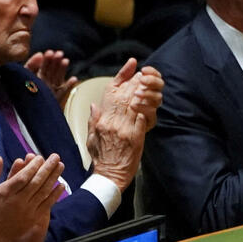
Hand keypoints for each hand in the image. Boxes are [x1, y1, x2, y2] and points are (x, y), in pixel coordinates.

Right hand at [0, 153, 62, 241]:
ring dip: (53, 178)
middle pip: (36, 182)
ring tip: (61, 166)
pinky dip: (55, 194)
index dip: (33, 166)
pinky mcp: (33, 218)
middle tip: (55, 156)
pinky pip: (46, 204)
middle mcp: (18, 200)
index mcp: (6, 192)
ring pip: (43, 191)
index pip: (23, 176)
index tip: (40, 157)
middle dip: (47, 168)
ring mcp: (27, 210)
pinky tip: (61, 185)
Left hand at [25, 50, 74, 107]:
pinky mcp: (55, 98)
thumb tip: (40, 54)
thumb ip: (31, 65)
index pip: (42, 66)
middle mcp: (44, 82)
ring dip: (62, 69)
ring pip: (57, 77)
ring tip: (65, 60)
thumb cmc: (23, 94)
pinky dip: (69, 85)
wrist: (28, 112)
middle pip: (51, 70)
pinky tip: (73, 78)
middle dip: (55, 61)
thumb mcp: (24, 76)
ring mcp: (50, 90)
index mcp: (36, 77)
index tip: (50, 52)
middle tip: (59, 53)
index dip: (47, 59)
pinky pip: (63, 91)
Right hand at [86, 58, 159, 189]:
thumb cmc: (100, 159)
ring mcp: (125, 130)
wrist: (109, 177)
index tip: (131, 65)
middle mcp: (113, 123)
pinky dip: (147, 110)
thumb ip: (93, 120)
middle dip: (135, 83)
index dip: (121, 77)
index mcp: (102, 121)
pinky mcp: (136, 139)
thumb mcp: (91, 138)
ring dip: (143, 93)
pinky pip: (142, 120)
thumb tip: (94, 105)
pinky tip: (151, 103)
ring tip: (148, 84)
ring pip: (135, 105)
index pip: (110, 94)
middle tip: (143, 74)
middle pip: (125, 96)